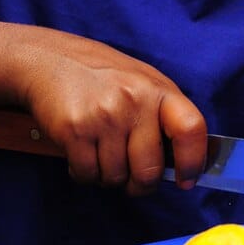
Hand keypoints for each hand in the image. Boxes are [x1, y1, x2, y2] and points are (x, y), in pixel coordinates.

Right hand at [11, 30, 206, 194]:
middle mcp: (134, 101)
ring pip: (115, 178)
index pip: (191, 129)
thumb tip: (180, 164)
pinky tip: (81, 153)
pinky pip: (87, 174)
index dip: (193, 161)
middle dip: (139, 184)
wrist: (50, 60)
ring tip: (100, 153)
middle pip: (149, 171)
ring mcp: (103, 116)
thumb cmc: (102, 76)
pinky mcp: (74, 130)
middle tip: (131, 177)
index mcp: (158, 89)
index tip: (187, 179)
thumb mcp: (143, 83)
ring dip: (108, 176)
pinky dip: (84, 173)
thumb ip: (163, 117)